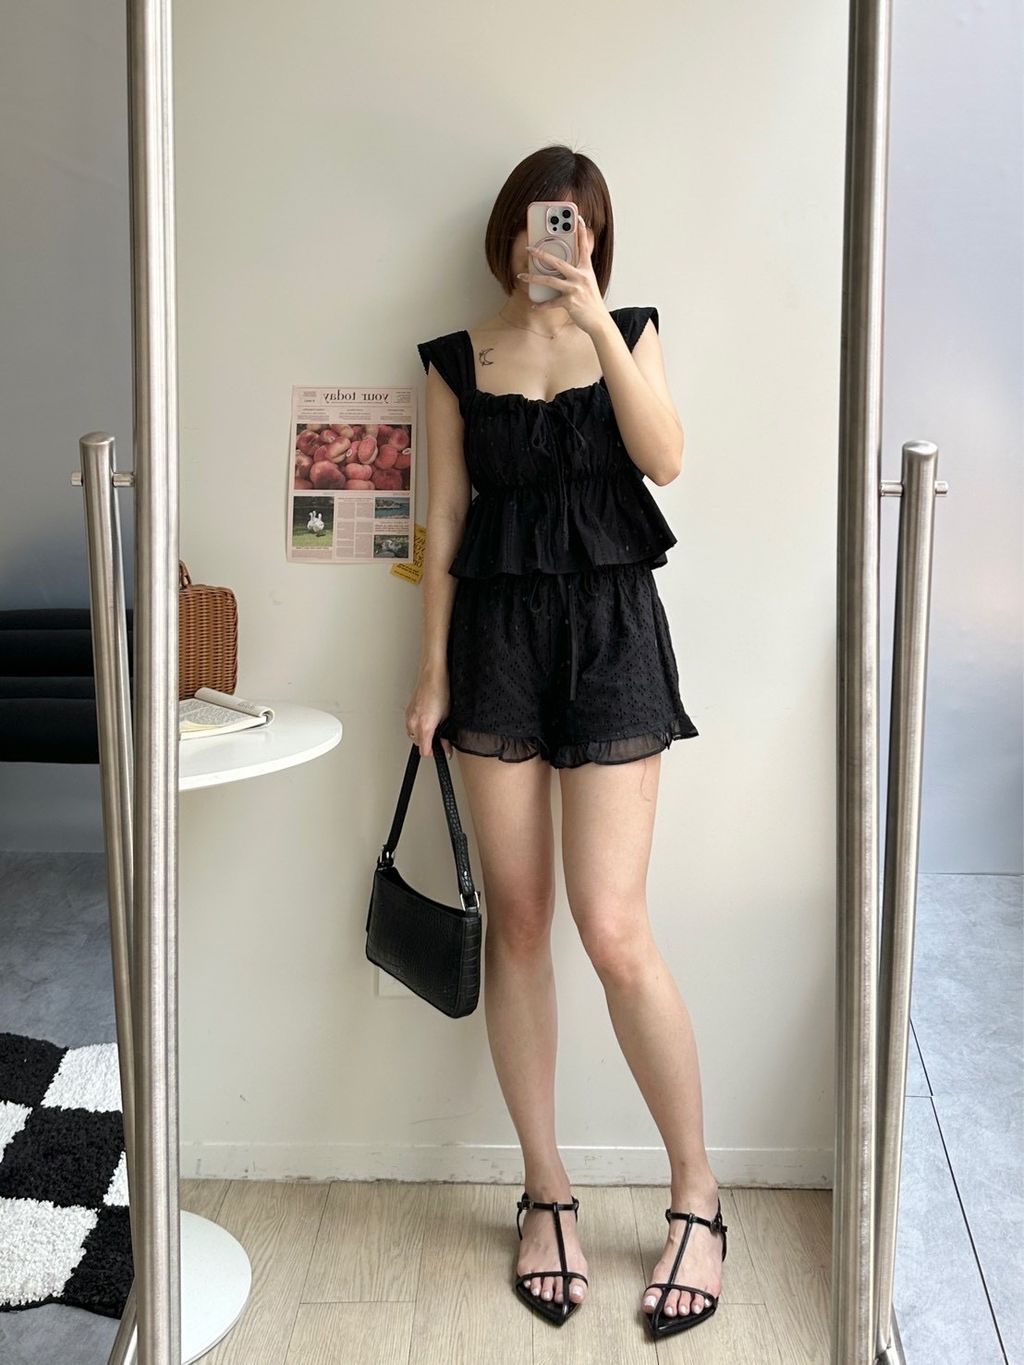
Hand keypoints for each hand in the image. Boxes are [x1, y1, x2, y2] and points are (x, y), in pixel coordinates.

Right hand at [405, 674, 452, 758]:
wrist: (432, 674)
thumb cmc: (440, 690)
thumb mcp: (448, 716)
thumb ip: (446, 735)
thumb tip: (447, 746)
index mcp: (424, 726)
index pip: (424, 751)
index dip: (434, 752)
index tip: (440, 750)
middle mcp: (414, 723)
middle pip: (418, 744)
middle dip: (428, 742)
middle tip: (439, 736)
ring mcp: (409, 716)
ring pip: (413, 734)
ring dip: (422, 734)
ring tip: (433, 725)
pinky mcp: (408, 710)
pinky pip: (411, 725)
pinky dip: (418, 725)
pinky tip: (427, 717)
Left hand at [516, 215, 610, 336]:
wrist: (599, 321)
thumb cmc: (592, 302)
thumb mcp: (588, 283)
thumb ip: (578, 272)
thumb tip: (563, 267)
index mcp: (586, 270)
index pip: (584, 247)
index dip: (582, 232)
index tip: (579, 219)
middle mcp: (581, 277)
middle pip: (558, 262)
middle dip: (541, 254)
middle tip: (530, 249)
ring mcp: (575, 289)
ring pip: (550, 280)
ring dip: (533, 278)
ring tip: (522, 276)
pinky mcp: (570, 302)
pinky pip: (551, 302)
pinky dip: (541, 305)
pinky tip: (534, 305)